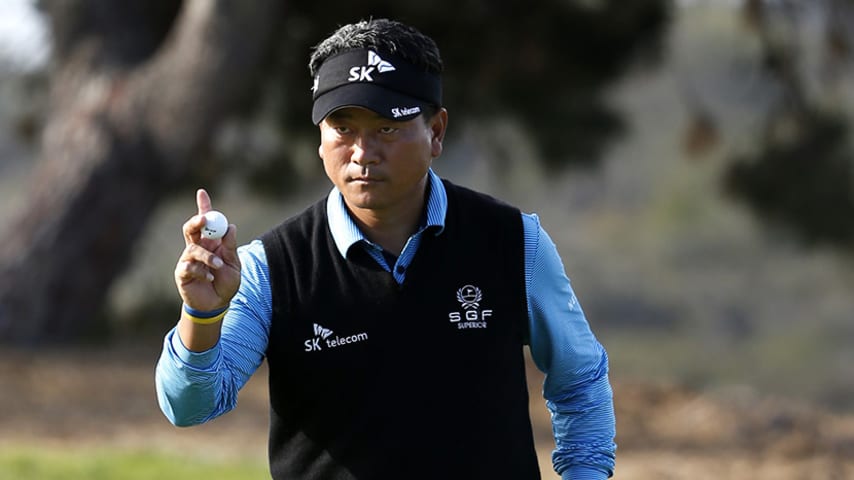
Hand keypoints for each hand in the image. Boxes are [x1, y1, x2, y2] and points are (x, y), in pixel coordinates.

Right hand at [174, 189, 240, 311]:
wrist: (217, 304)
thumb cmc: (226, 282)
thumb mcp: (234, 264)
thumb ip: (231, 247)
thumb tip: (231, 227)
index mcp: (212, 242)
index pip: (207, 221)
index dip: (203, 206)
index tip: (201, 192)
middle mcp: (198, 247)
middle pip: (191, 228)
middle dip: (197, 221)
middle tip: (204, 219)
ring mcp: (188, 259)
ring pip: (193, 248)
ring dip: (208, 256)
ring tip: (219, 266)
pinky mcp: (182, 272)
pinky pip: (189, 265)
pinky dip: (202, 270)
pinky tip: (209, 277)